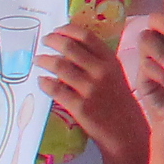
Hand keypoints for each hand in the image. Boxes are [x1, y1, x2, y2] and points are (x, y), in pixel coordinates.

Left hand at [37, 22, 146, 163]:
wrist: (126, 133)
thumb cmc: (119, 103)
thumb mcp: (116, 77)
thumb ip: (98, 62)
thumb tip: (69, 48)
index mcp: (111, 61)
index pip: (87, 36)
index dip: (68, 30)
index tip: (57, 30)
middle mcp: (102, 72)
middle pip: (70, 48)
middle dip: (52, 41)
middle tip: (44, 41)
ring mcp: (90, 89)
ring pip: (60, 67)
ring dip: (44, 60)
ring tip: (37, 60)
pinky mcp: (80, 107)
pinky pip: (56, 90)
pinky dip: (45, 83)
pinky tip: (41, 81)